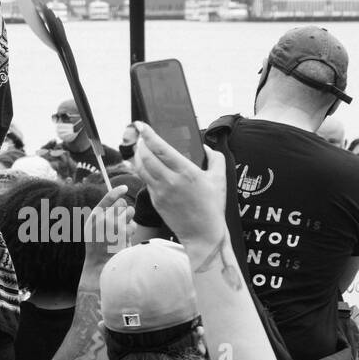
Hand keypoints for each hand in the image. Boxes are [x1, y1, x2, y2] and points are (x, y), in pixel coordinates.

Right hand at [81, 184, 132, 273]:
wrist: (100, 263)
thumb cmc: (97, 244)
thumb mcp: (93, 227)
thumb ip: (102, 213)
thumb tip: (120, 200)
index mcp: (95, 215)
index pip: (109, 197)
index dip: (117, 191)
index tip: (124, 188)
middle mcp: (104, 217)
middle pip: (122, 203)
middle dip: (124, 209)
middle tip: (120, 219)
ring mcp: (115, 225)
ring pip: (130, 212)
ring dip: (128, 219)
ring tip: (121, 230)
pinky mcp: (125, 233)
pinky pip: (133, 225)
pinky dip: (131, 230)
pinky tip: (123, 238)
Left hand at [132, 122, 226, 246]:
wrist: (203, 234)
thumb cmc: (213, 206)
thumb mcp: (220, 179)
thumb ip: (216, 159)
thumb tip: (206, 147)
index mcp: (186, 172)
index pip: (160, 148)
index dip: (148, 134)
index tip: (141, 125)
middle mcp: (170, 181)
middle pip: (145, 156)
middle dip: (141, 144)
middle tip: (142, 137)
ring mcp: (160, 191)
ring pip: (141, 168)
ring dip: (138, 156)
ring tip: (141, 149)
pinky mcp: (155, 200)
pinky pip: (145, 181)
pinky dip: (143, 171)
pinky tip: (147, 166)